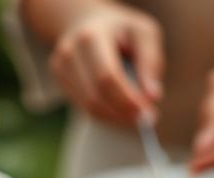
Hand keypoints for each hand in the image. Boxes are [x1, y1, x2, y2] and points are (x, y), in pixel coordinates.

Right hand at [42, 1, 163, 123]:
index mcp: (91, 36)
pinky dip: (107, 115)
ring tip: (137, 114)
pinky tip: (121, 108)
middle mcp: (70, 51)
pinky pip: (84, 108)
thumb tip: (153, 97)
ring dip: (116, 117)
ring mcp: (61, 67)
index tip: (149, 111)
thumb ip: (150, 63)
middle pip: (94, 97)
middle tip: (147, 119)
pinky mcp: (60, 80)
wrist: (90, 22)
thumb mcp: (145, 34)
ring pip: (88, 108)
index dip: (127, 99)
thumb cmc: (123, 30)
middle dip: (122, 113)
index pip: (106, 77)